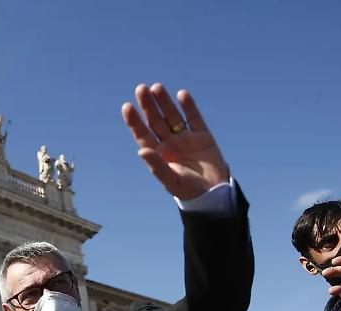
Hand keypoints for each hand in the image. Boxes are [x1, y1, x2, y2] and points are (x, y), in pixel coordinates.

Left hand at [121, 83, 228, 199]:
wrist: (214, 193)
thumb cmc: (188, 190)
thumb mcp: (171, 180)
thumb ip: (157, 166)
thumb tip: (141, 151)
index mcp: (158, 154)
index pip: (143, 134)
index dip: (134, 121)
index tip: (127, 107)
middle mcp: (169, 143)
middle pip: (155, 121)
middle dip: (148, 106)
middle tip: (141, 89)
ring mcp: (185, 138)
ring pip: (172, 116)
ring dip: (164, 102)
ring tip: (157, 88)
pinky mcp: (202, 135)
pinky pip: (194, 118)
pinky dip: (188, 106)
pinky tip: (182, 95)